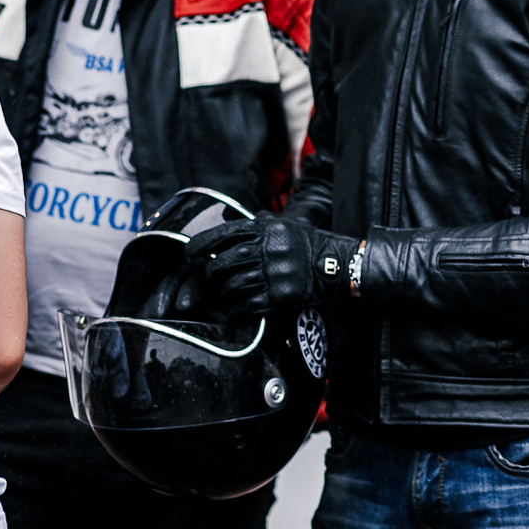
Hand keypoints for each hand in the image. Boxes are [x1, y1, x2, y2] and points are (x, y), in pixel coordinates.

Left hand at [188, 214, 358, 319]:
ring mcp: (274, 272)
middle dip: (210, 276)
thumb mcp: (285, 225)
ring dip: (224, 295)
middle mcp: (268, 248)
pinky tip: (236, 311)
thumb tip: (230, 216)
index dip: (200, 245)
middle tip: (212, 280)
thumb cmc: (308, 244)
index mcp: (266, 229)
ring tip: (226, 295)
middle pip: (222, 264)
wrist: (338, 263)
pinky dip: (237, 311)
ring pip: (232, 287)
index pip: (223, 234)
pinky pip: (248, 305)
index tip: (190, 254)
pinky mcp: (281, 294)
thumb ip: (258, 223)